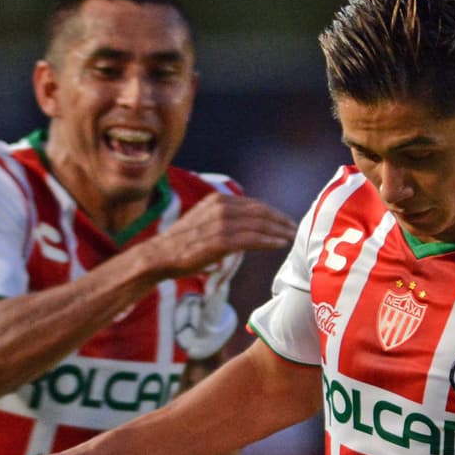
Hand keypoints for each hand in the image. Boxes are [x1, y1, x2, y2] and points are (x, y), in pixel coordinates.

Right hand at [148, 192, 295, 282]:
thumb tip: (243, 226)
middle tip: (294, 228)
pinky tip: (279, 244)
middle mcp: (221, 207)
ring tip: (291, 237)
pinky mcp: (221, 240)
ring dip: (279, 231)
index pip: (253, 204)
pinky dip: (268, 241)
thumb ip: (223, 219)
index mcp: (218, 199)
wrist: (160, 255)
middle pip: (260, 212)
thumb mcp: (203, 221)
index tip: (285, 221)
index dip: (273, 212)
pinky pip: (252, 239)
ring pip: (259, 224)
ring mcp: (221, 223)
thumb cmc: (181, 243)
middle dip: (280, 220)